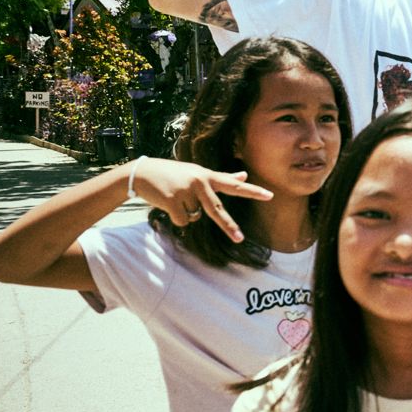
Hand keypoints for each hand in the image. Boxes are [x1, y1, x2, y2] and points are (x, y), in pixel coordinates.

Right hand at [130, 158, 272, 237]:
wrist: (142, 172)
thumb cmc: (174, 173)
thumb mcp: (198, 172)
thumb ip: (223, 177)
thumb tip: (245, 175)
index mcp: (208, 175)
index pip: (234, 185)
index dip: (252, 191)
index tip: (270, 196)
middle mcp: (199, 182)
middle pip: (218, 209)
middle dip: (228, 226)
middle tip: (240, 239)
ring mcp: (186, 191)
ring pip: (196, 216)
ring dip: (187, 212)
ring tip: (176, 197)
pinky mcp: (172, 200)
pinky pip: (182, 221)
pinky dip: (176, 218)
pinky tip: (168, 203)